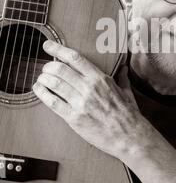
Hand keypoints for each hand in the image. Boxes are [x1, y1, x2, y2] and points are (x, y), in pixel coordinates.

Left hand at [32, 41, 153, 162]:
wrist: (129, 137)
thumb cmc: (129, 115)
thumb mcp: (127, 92)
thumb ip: (122, 78)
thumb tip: (124, 67)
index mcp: (101, 79)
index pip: (75, 58)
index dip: (58, 49)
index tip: (48, 45)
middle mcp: (89, 88)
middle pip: (61, 69)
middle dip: (49, 66)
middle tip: (46, 68)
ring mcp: (81, 103)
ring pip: (55, 84)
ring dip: (44, 79)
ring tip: (41, 78)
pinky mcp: (74, 118)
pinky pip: (53, 103)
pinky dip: (43, 94)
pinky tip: (38, 90)